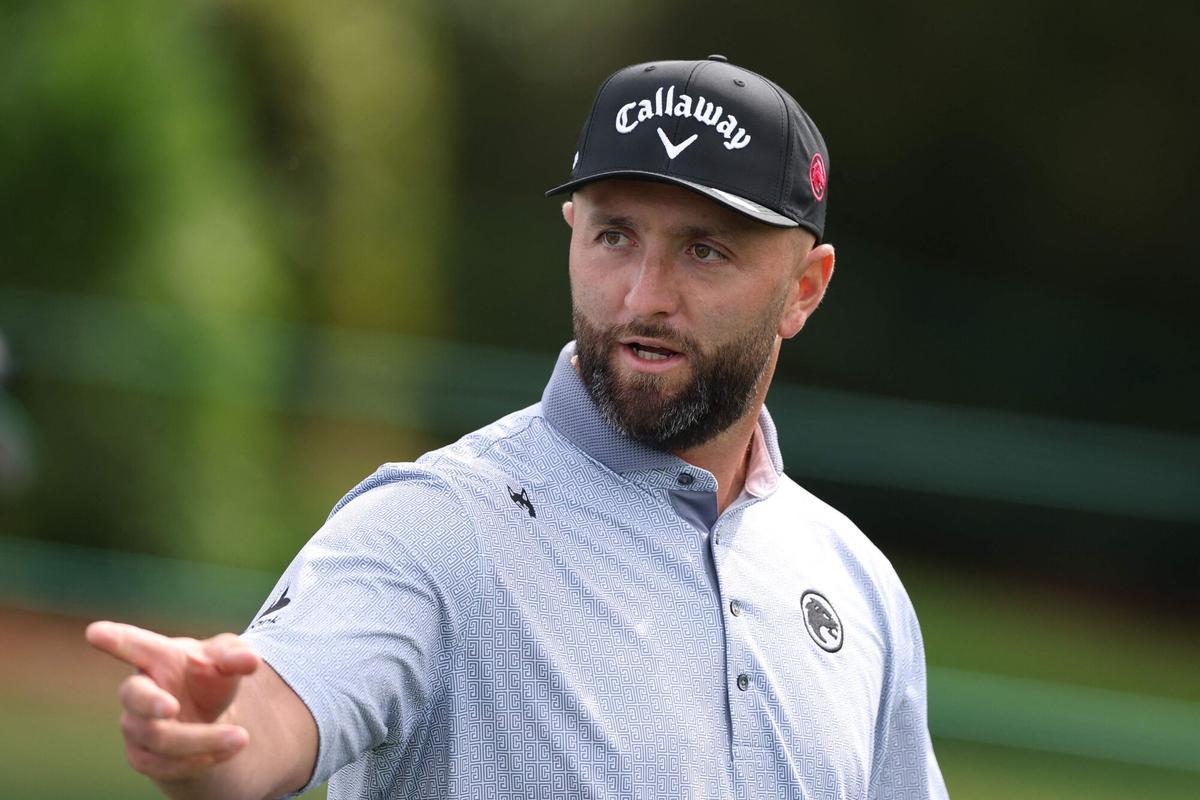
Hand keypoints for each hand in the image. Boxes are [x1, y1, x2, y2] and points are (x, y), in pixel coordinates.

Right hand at [85, 621, 260, 782]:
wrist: (209, 716)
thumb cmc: (210, 675)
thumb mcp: (227, 658)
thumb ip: (235, 654)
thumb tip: (250, 660)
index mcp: (156, 657)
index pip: (133, 645)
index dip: (114, 639)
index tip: (95, 632)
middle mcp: (139, 690)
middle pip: (134, 697)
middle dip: (149, 703)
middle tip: (172, 707)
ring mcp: (136, 725)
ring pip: (159, 738)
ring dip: (202, 740)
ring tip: (241, 737)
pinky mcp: (144, 756)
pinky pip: (166, 766)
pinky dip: (201, 759)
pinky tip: (227, 750)